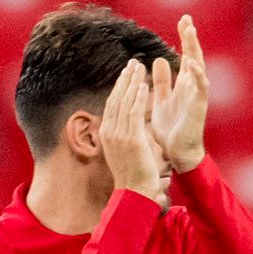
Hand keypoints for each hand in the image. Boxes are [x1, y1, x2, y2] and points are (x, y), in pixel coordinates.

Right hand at [100, 59, 168, 207]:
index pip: (113, 104)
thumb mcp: (125, 150)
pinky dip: (138, 97)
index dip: (120, 87)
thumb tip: (132, 123)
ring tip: (139, 67)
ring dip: (132, 83)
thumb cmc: (134, 173)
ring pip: (124, 102)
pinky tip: (144, 84)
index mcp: (108, 133)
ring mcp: (119, 135)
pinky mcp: (131, 138)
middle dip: (124, 80)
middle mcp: (110, 132)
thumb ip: (126, 133)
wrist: (135, 190)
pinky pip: (134, 112)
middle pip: (116, 99)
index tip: (127, 73)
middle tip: (132, 63)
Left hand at [149, 14, 207, 173]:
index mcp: (183, 85)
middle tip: (186, 18)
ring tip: (190, 32)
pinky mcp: (199, 106)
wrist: (177, 154)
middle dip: (190, 38)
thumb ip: (161, 82)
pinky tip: (192, 64)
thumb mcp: (161, 101)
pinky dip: (197, 75)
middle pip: (193, 56)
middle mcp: (192, 87)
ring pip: (198, 67)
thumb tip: (157, 60)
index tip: (182, 20)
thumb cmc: (169, 130)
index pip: (185, 56)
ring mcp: (197, 95)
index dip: (184, 39)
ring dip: (194, 50)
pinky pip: (200, 88)